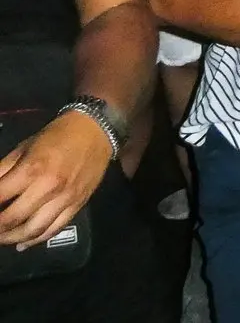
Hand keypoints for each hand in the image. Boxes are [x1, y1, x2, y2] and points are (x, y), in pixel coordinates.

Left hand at [0, 112, 111, 248]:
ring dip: (12, 238)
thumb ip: (3, 170)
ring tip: (2, 238)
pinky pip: (54, 229)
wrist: (96, 131)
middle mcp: (48, 188)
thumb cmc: (57, 136)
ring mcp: (65, 199)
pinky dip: (36, 240)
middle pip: (12, 219)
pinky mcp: (78, 204)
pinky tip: (23, 244)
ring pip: (33, 230)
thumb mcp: (24, 147)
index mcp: (32, 170)